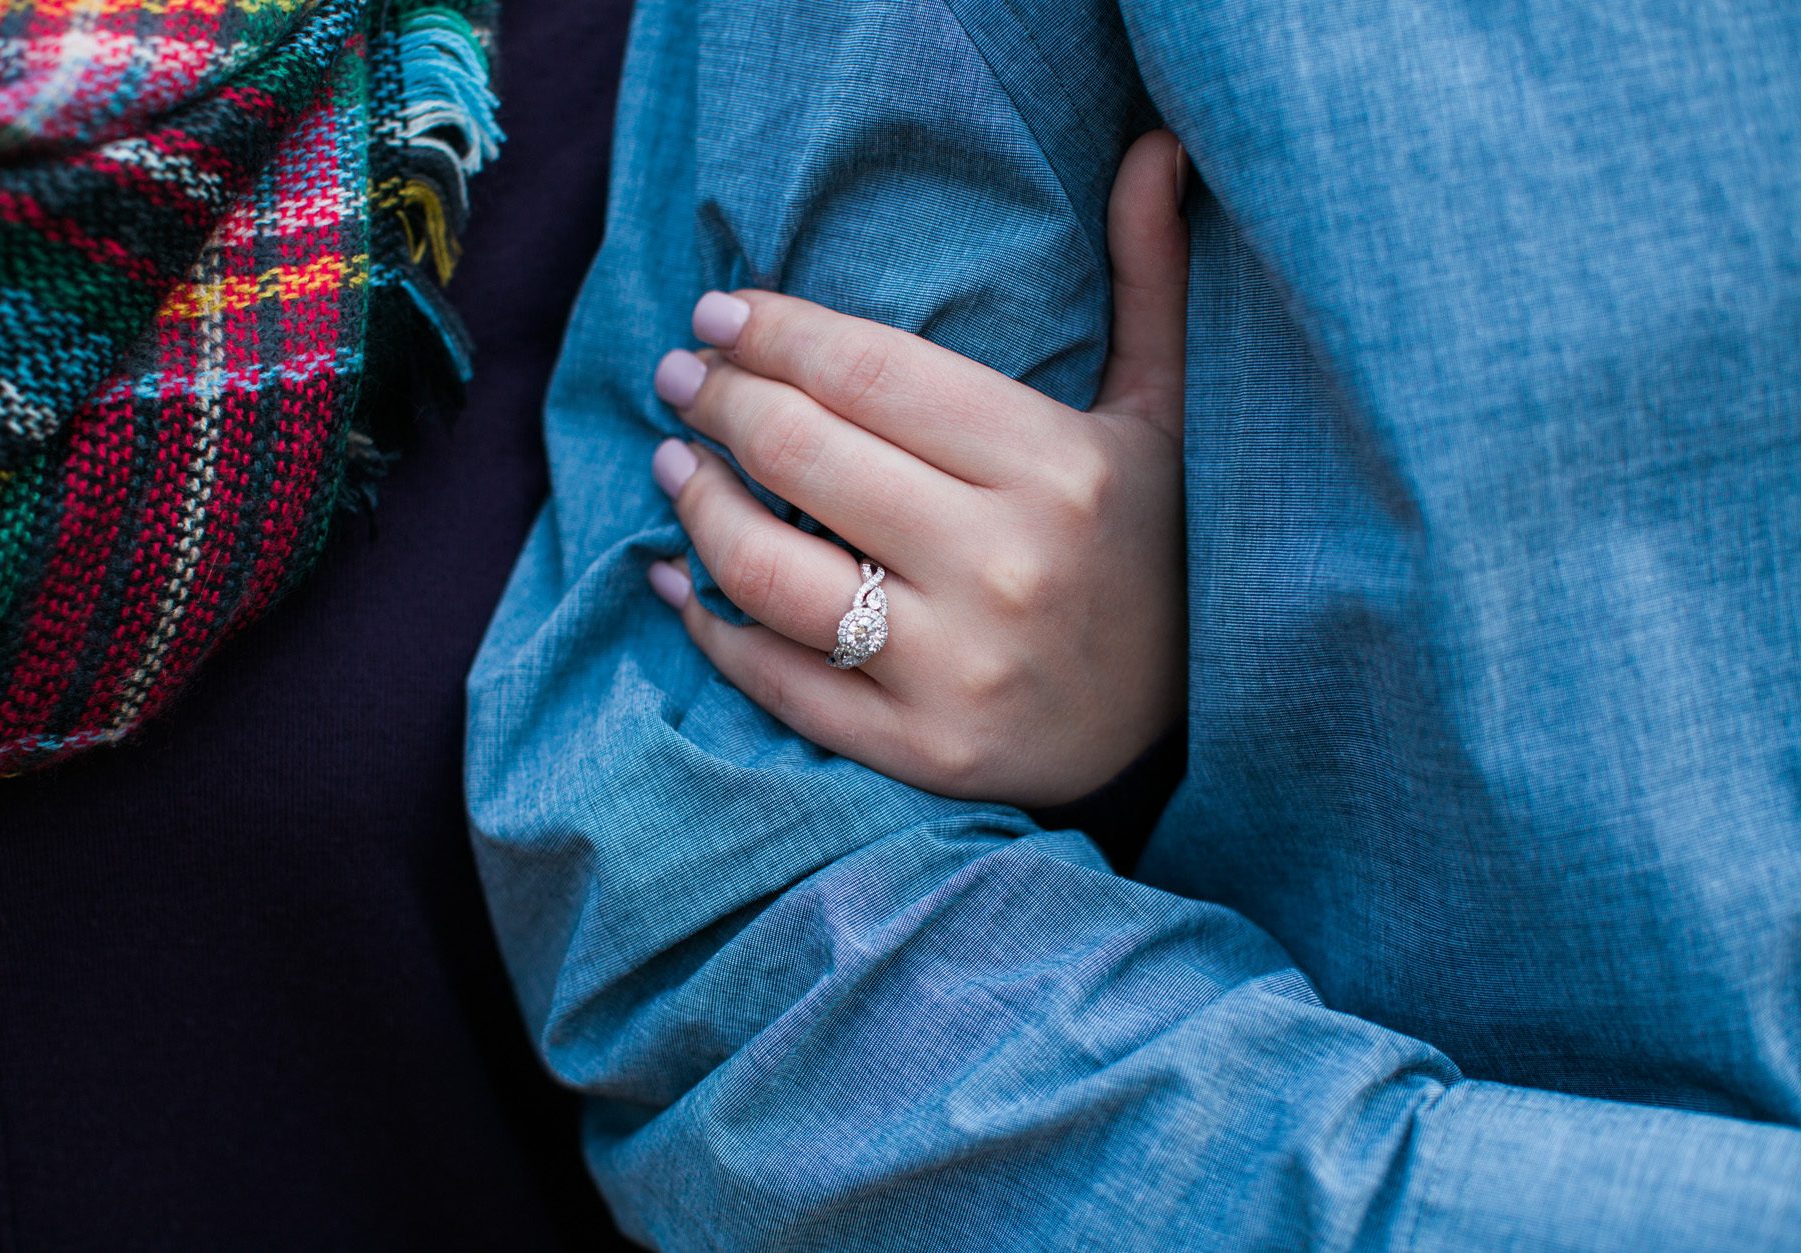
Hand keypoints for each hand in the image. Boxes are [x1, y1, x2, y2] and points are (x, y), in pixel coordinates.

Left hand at [645, 131, 1189, 806]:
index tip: (719, 312)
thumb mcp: (1162, 415)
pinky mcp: (920, 749)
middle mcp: (1003, 566)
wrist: (1182, 727)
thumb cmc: (1153, 549)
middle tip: (682, 377)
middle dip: (720, 400)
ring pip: (770, 571)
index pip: (869, 373)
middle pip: (805, 454)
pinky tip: (676, 580)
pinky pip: (778, 681)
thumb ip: (1150, 282)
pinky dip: (709, 627)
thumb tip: (1157, 151)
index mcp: (1057, 468)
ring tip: (674, 464)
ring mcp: (958, 667)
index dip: (775, 332)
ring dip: (698, 505)